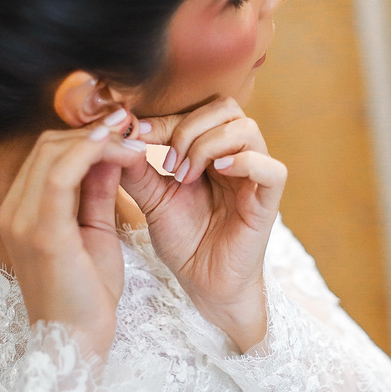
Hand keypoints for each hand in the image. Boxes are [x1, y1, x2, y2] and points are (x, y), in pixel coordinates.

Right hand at [0, 119, 149, 357]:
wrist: (76, 343)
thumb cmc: (87, 295)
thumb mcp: (95, 232)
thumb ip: (98, 192)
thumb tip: (111, 152)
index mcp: (21, 211)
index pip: (46, 154)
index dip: (85, 134)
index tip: (122, 128)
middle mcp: (12, 211)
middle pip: (46, 145)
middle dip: (92, 130)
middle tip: (131, 126)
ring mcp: (22, 221)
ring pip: (52, 152)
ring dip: (97, 139)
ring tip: (132, 137)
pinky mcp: (41, 232)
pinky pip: (62, 175)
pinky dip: (92, 154)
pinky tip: (121, 151)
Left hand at [120, 98, 286, 351]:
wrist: (202, 284)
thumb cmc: (184, 240)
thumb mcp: (152, 198)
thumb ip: (137, 168)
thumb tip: (119, 135)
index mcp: (214, 149)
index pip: (199, 109)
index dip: (168, 117)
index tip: (138, 133)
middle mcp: (239, 156)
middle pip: (226, 107)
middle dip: (189, 128)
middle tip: (167, 162)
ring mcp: (255, 177)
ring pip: (246, 129)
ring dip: (208, 146)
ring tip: (185, 176)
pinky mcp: (268, 203)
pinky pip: (272, 169)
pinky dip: (245, 163)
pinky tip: (217, 173)